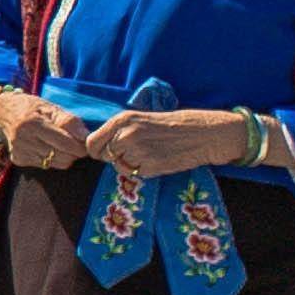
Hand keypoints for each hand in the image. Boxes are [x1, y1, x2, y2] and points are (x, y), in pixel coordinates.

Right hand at [0, 91, 92, 168]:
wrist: (2, 111)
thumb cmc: (31, 107)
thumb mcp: (52, 108)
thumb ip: (70, 121)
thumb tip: (86, 137)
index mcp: (32, 124)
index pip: (66, 144)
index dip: (81, 146)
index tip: (84, 142)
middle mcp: (23, 140)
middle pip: (63, 157)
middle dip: (74, 152)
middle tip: (74, 142)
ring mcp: (19, 151)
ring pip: (56, 163)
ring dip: (64, 156)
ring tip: (60, 143)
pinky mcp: (18, 160)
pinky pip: (46, 165)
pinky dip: (51, 158)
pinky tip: (45, 146)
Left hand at [85, 107, 263, 178]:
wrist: (203, 133)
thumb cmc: (170, 125)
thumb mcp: (140, 119)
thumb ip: (118, 130)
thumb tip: (97, 146)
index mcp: (122, 120)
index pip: (92, 142)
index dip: (96, 150)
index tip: (104, 153)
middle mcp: (126, 134)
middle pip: (104, 156)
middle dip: (114, 158)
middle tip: (132, 153)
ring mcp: (138, 151)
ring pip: (120, 166)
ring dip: (130, 164)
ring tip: (150, 153)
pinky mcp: (150, 166)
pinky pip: (136, 174)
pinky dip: (144, 171)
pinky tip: (158, 160)